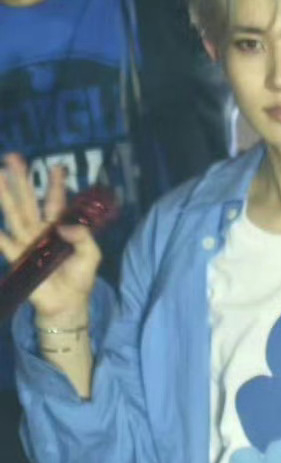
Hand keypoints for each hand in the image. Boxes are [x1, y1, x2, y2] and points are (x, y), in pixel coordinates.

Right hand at [0, 155, 100, 319]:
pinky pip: (6, 245)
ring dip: (6, 197)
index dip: (56, 185)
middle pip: (29, 201)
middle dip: (22, 180)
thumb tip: (63, 226)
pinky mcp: (19, 259)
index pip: (56, 202)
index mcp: (59, 228)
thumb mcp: (91, 255)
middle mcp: (40, 232)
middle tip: (13, 158)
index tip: (57, 166)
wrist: (67, 304)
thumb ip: (83, 238)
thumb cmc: (80, 279)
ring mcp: (28, 244)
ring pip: (14, 215)